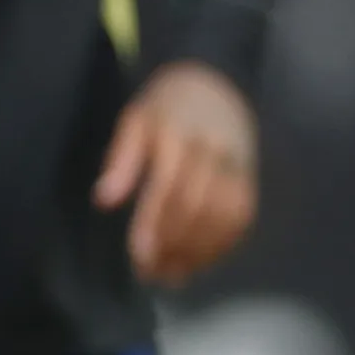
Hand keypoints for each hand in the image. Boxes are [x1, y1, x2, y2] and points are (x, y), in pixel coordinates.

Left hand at [95, 60, 257, 282]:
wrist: (217, 79)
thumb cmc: (165, 105)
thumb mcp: (134, 121)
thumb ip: (121, 160)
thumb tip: (104, 201)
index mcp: (178, 138)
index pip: (168, 190)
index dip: (155, 226)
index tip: (140, 257)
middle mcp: (213, 154)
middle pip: (197, 208)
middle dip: (175, 246)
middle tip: (154, 275)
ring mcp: (237, 165)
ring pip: (223, 216)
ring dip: (200, 251)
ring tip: (176, 276)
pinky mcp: (250, 175)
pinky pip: (243, 215)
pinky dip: (226, 243)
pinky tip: (204, 261)